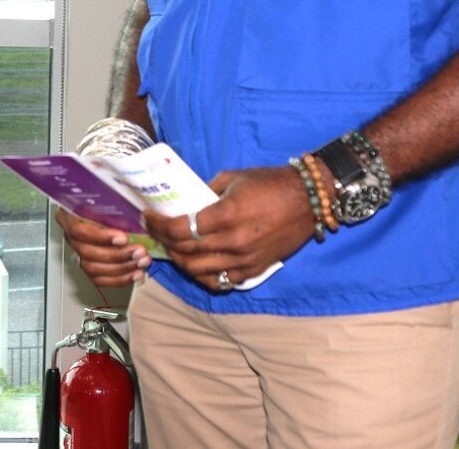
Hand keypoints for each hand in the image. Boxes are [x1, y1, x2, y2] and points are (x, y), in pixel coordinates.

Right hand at [54, 206, 150, 287]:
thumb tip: (138, 213)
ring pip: (94, 269)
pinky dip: (121, 279)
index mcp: (70, 217)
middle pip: (88, 253)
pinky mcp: (90, 268)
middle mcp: (71, 237)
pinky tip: (136, 273)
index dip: (101, 237)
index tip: (123, 237)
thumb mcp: (105, 198)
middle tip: (139, 251)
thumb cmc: (103, 202)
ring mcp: (79, 254)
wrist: (102, 211)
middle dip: (117, 255)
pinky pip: (101, 280)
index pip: (80, 230)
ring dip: (122, 268)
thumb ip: (113, 205)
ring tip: (141, 262)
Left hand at [143, 166, 313, 290]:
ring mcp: (244, 260)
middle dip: (164, 242)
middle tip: (155, 232)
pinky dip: (203, 275)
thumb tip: (186, 202)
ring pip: (199, 271)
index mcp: (226, 215)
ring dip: (179, 261)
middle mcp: (234, 242)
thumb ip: (206, 191)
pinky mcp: (254, 270)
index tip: (149, 218)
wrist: (309, 200)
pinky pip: (221, 281)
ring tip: (171, 248)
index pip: (181, 229)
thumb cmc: (271, 183)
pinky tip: (195, 264)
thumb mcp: (233, 178)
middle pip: (186, 252)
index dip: (159, 226)